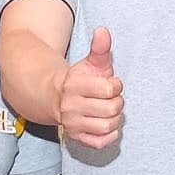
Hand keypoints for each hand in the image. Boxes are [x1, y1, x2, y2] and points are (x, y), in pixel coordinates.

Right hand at [58, 27, 123, 148]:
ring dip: (114, 119)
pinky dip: (108, 135)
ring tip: (108, 111)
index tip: (111, 85)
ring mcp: (72, 123)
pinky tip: (106, 124)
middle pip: (111, 109)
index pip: (109, 90)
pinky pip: (100, 143)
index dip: (116, 86)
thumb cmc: (82, 80)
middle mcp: (70, 106)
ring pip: (107, 126)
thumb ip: (100, 48)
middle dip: (117, 103)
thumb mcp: (91, 63)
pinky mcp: (76, 137)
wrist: (57, 97)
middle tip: (110, 99)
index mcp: (73, 85)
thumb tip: (103, 31)